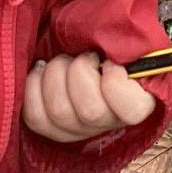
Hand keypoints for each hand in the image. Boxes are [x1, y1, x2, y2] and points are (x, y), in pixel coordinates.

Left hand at [22, 53, 155, 143]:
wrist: (87, 55)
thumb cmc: (108, 47)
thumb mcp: (123, 42)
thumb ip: (127, 45)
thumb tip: (120, 42)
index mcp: (138, 102)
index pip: (132, 110)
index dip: (115, 82)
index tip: (109, 61)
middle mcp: (108, 123)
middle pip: (90, 112)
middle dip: (79, 70)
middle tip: (82, 56)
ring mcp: (79, 130)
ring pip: (60, 111)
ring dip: (56, 74)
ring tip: (62, 61)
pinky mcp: (51, 129)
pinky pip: (35, 116)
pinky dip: (34, 86)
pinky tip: (41, 70)